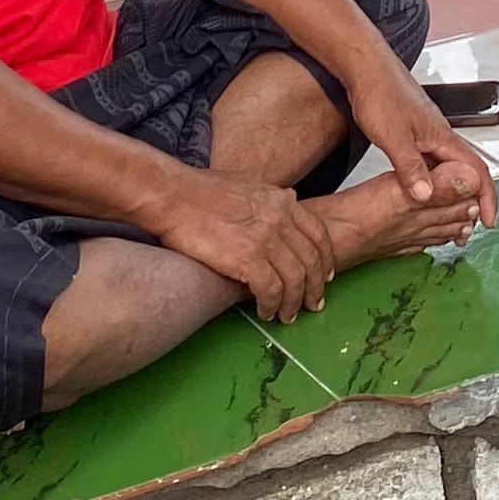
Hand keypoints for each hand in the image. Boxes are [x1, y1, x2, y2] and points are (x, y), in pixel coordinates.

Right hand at [154, 168, 342, 320]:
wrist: (172, 195)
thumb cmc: (200, 190)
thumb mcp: (248, 183)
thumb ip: (271, 197)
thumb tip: (288, 200)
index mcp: (282, 200)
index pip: (319, 234)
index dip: (325, 259)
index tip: (325, 276)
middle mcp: (280, 218)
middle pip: (312, 260)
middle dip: (315, 287)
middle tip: (312, 304)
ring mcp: (265, 237)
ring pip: (295, 280)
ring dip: (293, 302)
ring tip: (286, 316)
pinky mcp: (247, 257)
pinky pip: (271, 290)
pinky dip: (272, 305)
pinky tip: (265, 312)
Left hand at [354, 68, 498, 238]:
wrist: (365, 68)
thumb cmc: (380, 93)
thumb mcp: (394, 136)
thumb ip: (410, 168)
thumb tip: (425, 198)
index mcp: (443, 137)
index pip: (476, 171)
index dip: (486, 197)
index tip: (488, 220)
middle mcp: (439, 137)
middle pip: (465, 173)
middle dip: (471, 201)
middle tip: (466, 229)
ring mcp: (426, 136)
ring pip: (446, 169)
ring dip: (450, 193)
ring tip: (446, 217)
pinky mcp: (412, 135)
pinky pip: (430, 164)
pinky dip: (432, 183)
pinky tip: (422, 193)